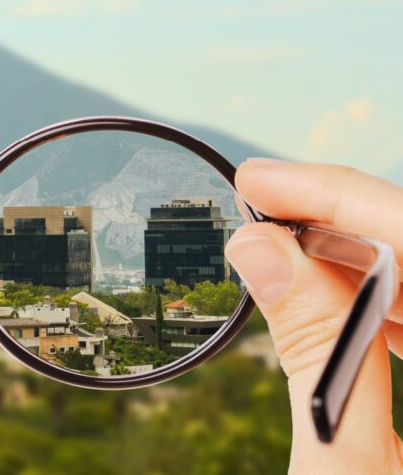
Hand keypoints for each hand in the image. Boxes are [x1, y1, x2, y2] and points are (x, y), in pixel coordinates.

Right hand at [228, 159, 402, 473]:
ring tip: (273, 245)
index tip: (262, 180)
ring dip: (349, 259)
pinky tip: (325, 296)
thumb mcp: (341, 469)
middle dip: (337, 221)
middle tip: (253, 207)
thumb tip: (260, 252)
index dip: (342, 197)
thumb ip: (311, 358)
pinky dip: (373, 301)